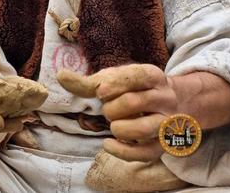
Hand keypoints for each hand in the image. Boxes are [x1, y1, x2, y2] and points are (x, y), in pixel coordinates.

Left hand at [58, 64, 178, 161]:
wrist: (169, 104)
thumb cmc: (133, 89)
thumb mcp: (114, 80)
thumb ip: (88, 82)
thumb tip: (60, 76)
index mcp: (152, 76)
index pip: (136, 75)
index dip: (116, 83)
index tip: (100, 91)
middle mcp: (164, 98)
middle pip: (134, 102)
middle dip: (111, 108)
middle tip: (107, 109)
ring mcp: (168, 122)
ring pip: (144, 128)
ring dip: (119, 128)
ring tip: (113, 125)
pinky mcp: (165, 145)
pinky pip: (146, 153)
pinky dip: (123, 151)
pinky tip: (108, 144)